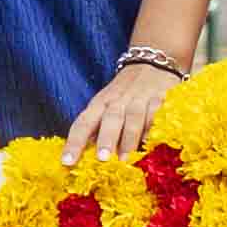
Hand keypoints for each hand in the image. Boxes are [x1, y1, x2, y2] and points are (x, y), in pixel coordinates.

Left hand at [61, 60, 178, 161]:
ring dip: (129, 138)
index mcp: (99, 103)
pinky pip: (156, 115)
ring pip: (133, 117)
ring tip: (125, 159)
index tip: (67, 162)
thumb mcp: (106, 106)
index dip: (75, 143)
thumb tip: (83, 158)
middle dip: (106, 138)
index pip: (83, 123)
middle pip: (110, 118)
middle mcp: (117, 100)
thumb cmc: (123, 93)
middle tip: (102, 159)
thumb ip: (96, 128)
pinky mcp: (160, 99)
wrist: (151, 64)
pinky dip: (153, 129)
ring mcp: (139, 99)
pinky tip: (150, 144)